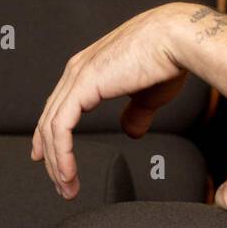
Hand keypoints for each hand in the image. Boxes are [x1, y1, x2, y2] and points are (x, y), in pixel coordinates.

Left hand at [31, 3, 191, 199]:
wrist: (177, 39)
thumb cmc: (168, 59)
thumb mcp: (148, 95)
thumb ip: (136, 113)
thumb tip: (132, 131)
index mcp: (90, 68)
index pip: (59, 108)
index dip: (51, 137)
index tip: (50, 161)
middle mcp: (77, 70)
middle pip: (50, 121)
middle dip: (52, 158)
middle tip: (62, 185)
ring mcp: (77, 77)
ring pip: (51, 128)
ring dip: (57, 163)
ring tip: (67, 188)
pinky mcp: (82, 86)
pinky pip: (60, 129)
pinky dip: (62, 155)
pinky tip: (68, 174)